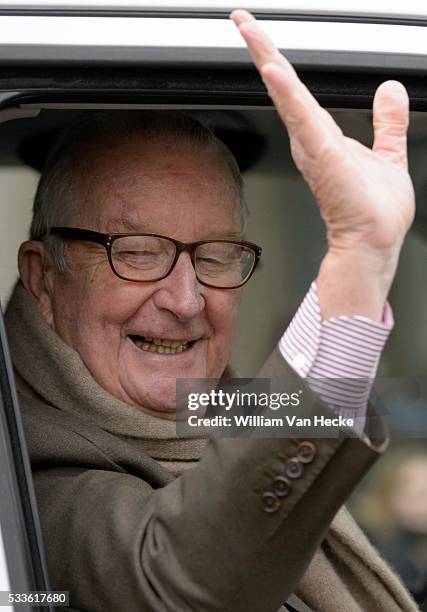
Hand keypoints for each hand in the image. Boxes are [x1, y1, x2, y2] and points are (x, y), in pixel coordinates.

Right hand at [231, 10, 414, 318]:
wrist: (375, 241)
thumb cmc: (374, 211)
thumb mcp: (388, 153)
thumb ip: (387, 121)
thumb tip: (389, 89)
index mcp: (324, 138)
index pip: (298, 92)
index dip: (280, 62)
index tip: (263, 37)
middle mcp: (312, 140)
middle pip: (283, 87)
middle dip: (261, 50)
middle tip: (240, 19)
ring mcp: (314, 148)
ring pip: (287, 96)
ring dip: (267, 59)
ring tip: (247, 29)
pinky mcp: (323, 157)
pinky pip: (303, 120)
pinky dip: (288, 95)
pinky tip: (274, 71)